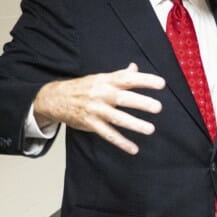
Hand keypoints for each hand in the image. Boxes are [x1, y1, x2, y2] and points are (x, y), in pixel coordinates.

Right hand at [32, 63, 164, 154]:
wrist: (54, 98)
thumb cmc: (83, 87)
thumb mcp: (100, 78)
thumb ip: (119, 75)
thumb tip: (135, 67)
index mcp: (106, 81)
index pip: (128, 79)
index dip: (145, 80)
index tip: (161, 84)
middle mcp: (102, 94)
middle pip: (123, 98)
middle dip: (141, 103)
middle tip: (158, 107)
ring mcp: (96, 110)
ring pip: (117, 118)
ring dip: (134, 124)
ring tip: (150, 129)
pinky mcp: (90, 123)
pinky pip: (107, 134)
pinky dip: (121, 142)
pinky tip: (133, 148)